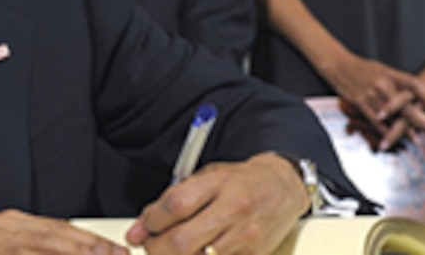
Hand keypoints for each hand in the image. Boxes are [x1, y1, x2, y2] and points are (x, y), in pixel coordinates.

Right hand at [0, 210, 129, 254]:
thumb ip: (26, 246)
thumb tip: (66, 243)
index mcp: (10, 224)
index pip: (61, 229)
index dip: (92, 242)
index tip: (118, 253)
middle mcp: (1, 229)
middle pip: (56, 236)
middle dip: (90, 249)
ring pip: (38, 247)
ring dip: (71, 252)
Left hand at [126, 153, 306, 254]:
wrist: (283, 187)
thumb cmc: (240, 181)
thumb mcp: (206, 177)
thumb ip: (174, 199)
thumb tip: (142, 227)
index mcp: (217, 183)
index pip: (175, 206)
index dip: (151, 221)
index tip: (143, 227)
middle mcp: (232, 209)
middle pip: (182, 241)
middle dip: (156, 248)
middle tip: (150, 245)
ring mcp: (244, 236)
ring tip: (170, 249)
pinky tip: (194, 253)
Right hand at [320, 52, 424, 135]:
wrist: (337, 65)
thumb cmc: (361, 67)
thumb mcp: (381, 68)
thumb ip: (396, 80)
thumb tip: (412, 93)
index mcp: (389, 73)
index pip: (412, 83)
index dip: (424, 94)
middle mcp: (382, 84)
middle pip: (405, 104)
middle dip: (420, 119)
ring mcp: (371, 95)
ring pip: (391, 116)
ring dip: (405, 130)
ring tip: (417, 140)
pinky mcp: (360, 103)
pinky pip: (375, 121)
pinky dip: (385, 131)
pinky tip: (393, 139)